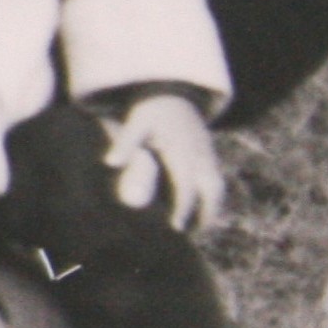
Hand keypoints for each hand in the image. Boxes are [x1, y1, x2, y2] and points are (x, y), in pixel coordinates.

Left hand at [107, 93, 224, 231]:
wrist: (172, 92)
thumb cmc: (149, 111)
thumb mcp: (134, 122)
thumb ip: (124, 143)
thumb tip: (110, 163)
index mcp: (183, 151)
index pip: (186, 186)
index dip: (183, 208)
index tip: (176, 227)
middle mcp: (201, 155)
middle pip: (212, 191)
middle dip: (206, 213)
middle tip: (191, 234)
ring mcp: (208, 154)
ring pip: (217, 187)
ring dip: (211, 207)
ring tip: (196, 228)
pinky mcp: (209, 154)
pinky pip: (216, 180)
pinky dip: (211, 197)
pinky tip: (199, 211)